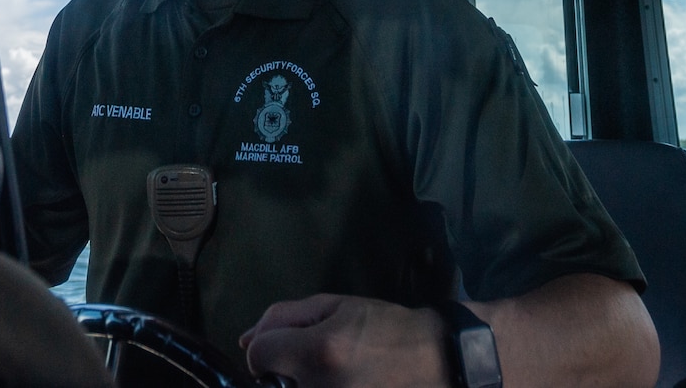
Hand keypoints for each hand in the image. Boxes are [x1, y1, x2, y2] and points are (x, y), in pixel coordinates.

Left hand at [241, 294, 447, 387]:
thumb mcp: (336, 307)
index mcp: (317, 353)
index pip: (257, 357)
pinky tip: (350, 384)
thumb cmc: (388, 329)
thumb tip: (245, 340)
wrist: (440, 364)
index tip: (291, 346)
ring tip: (341, 376)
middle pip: (273, 383)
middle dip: (287, 372)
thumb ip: (285, 318)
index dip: (269, 347)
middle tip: (322, 364)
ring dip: (305, 383)